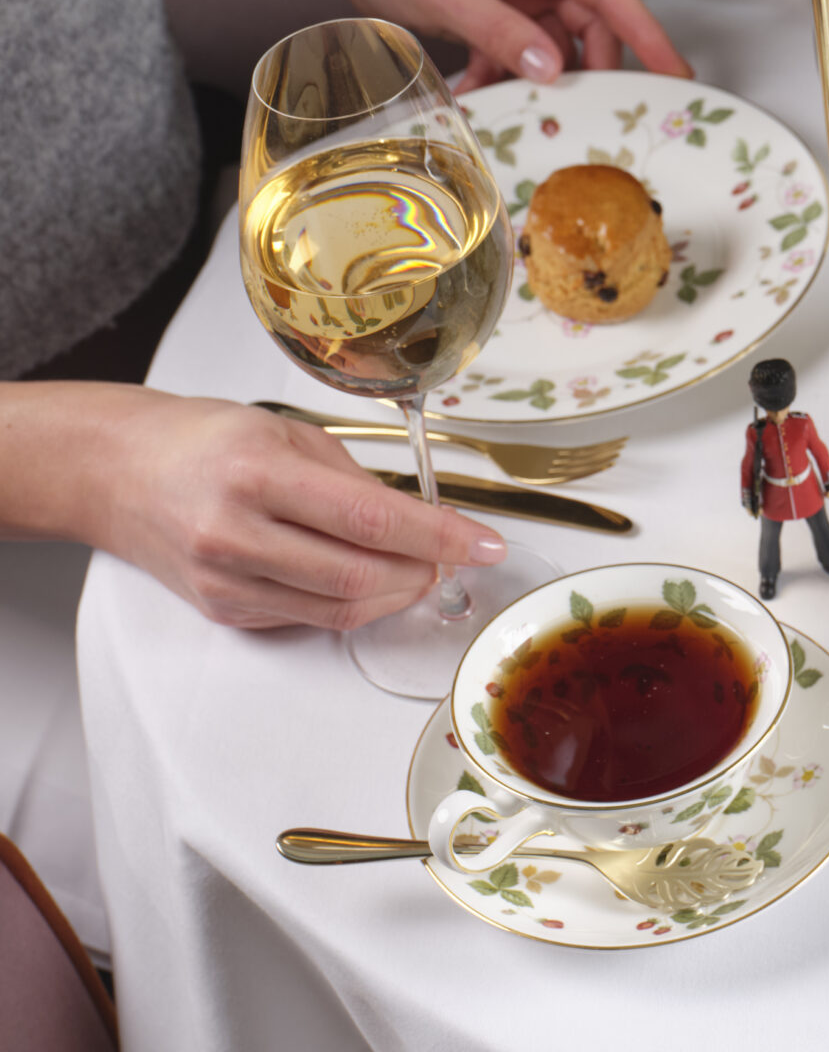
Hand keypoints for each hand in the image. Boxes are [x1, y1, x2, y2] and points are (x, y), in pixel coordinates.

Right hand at [92, 396, 510, 631]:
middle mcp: (234, 533)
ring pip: (339, 610)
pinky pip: (308, 617)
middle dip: (424, 572)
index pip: (371, 518)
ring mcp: (225, 580)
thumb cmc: (204, 441)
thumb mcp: (288, 434)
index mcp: (256, 474)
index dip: (441, 537)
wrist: (117, 472)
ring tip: (418, 569)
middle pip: (359, 577)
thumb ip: (355, 480)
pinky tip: (366, 577)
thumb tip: (422, 522)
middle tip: (454, 556)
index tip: (487, 545)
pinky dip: (352, 603)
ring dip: (396, 595)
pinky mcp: (223, 609)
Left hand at [314, 0, 691, 90]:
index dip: (647, 35)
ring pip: (558, 46)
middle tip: (583, 114)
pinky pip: (524, 52)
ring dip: (537, 81)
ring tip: (514, 107)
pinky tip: (480, 93)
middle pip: (591, 25)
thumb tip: (551, 69)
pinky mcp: (505, 10)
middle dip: (584, 72)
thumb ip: (500, 31)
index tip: (675, 73)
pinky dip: (506, 77)